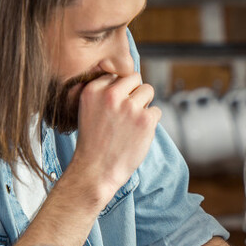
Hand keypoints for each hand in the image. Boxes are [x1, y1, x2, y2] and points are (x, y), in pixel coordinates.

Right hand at [70, 71, 158, 202]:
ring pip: (148, 90)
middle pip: (135, 78)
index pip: (116, 75)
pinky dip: (151, 122)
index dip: (119, 90)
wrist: (96, 170)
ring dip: (144, 104)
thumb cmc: (94, 142)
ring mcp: (129, 107)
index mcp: (93, 90)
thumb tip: (127, 78)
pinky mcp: (145, 120)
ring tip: (132, 123)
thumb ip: (103, 92)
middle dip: (134, 92)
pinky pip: (157, 110)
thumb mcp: (88, 109)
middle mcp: (111, 94)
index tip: (114, 106)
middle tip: (126, 114)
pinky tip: (137, 134)